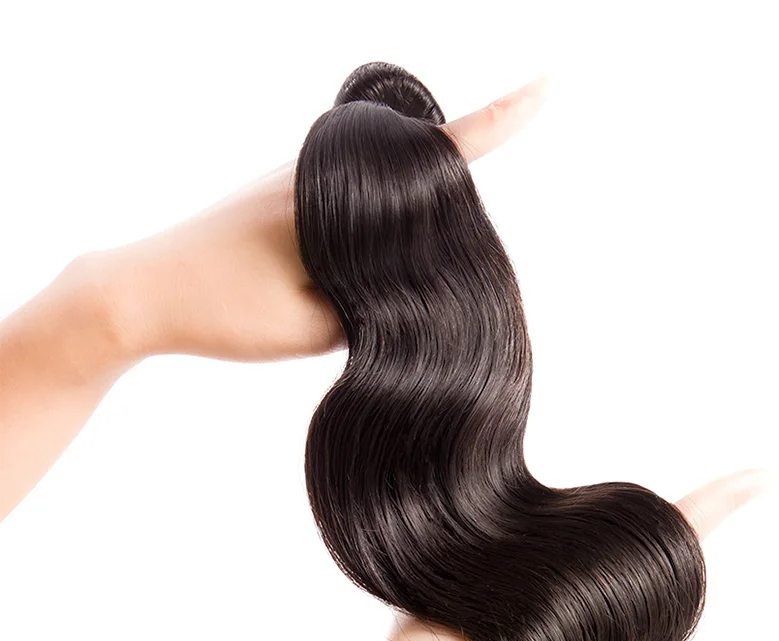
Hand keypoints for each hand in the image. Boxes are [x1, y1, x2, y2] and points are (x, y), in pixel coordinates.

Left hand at [96, 77, 550, 364]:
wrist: (139, 295)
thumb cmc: (225, 309)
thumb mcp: (318, 323)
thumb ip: (379, 304)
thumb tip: (416, 288)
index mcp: (340, 191)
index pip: (437, 154)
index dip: (499, 121)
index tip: (549, 88)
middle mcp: (324, 169)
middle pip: (415, 167)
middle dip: (443, 199)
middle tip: (393, 273)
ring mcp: (300, 177)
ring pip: (380, 187)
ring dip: (396, 221)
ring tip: (341, 286)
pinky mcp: (283, 194)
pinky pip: (349, 200)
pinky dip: (364, 228)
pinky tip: (335, 273)